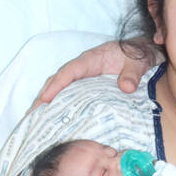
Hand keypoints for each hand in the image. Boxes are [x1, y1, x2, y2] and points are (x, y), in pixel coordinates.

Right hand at [30, 36, 158, 110]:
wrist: (145, 52)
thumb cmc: (139, 54)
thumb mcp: (138, 62)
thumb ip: (132, 73)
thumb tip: (125, 87)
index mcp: (92, 59)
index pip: (70, 71)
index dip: (56, 85)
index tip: (45, 99)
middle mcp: (83, 68)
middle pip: (58, 81)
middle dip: (43, 98)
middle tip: (30, 118)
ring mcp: (84, 77)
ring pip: (61, 88)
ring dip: (47, 104)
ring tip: (34, 123)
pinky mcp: (88, 86)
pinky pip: (70, 95)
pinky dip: (59, 105)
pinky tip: (54, 121)